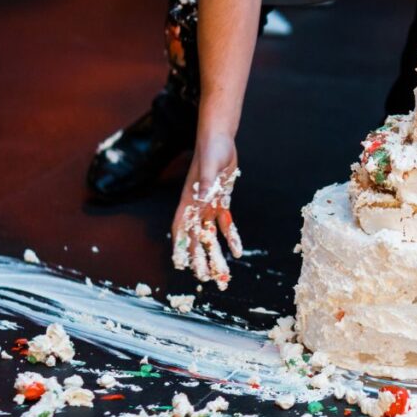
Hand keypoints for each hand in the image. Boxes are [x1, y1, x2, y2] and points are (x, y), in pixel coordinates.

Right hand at [171, 137, 242, 288]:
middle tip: (205, 278)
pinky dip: (231, 237)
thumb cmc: (211, 148)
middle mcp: (196, 206)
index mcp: (189, 200)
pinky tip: (237, 251)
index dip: (179, 246)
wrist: (220, 138)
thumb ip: (206, 182)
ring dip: (215, 253)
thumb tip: (202, 195)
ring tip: (222, 273)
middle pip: (195, 237)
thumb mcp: (209, 165)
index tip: (180, 264)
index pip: (180, 227)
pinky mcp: (220, 201)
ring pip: (210, 235)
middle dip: (199, 258)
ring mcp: (208, 205)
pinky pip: (225, 223)